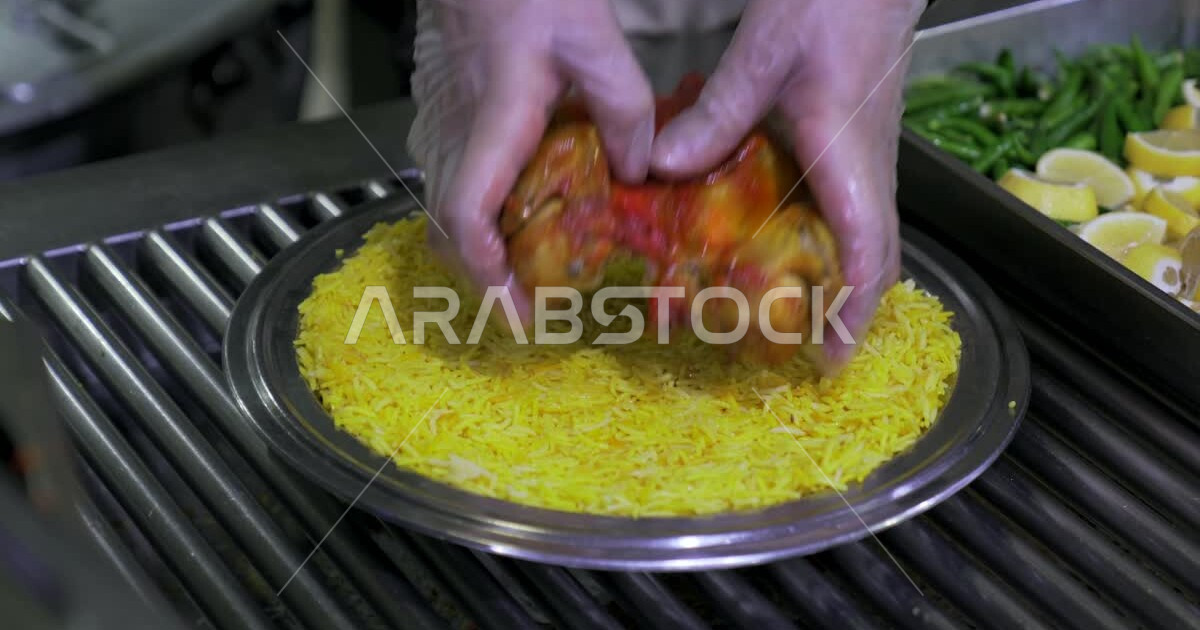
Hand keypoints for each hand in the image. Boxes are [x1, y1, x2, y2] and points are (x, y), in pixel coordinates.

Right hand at [407, 0, 655, 320]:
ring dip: (474, 252)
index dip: (488, 273)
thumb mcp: (595, 39)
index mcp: (495, 118)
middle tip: (529, 309)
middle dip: (484, 280)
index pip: (469, 213)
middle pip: (446, 230)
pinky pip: (439, 184)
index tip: (520, 309)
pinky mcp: (430, 116)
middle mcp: (452, 131)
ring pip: (437, 210)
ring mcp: (433, 124)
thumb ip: (624, 107)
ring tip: (520, 274)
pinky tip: (507, 217)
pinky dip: (468, 218)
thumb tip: (639, 174)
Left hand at [648, 0, 924, 372]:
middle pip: (876, 259)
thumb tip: (659, 169)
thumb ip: (715, 117)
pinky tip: (789, 249)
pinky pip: (853, 213)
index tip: (832, 357)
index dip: (853, 312)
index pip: (866, 252)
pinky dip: (832, 247)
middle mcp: (869, 171)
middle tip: (813, 351)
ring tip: (800, 315)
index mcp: (849, 159)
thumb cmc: (829, 8)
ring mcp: (868, 161)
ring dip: (843, 283)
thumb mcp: (761, 58)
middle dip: (851, 312)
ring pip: (868, 239)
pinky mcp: (858, 148)